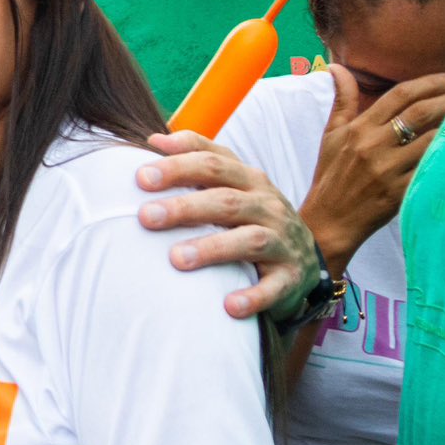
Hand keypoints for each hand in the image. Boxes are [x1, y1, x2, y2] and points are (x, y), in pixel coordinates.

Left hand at [138, 133, 317, 317]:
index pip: (213, 163)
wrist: (303, 256)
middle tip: (146, 216)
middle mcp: (266, 205)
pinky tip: (228, 306)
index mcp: (248, 179)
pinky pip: (273, 287)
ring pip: (249, 240)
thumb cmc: (251, 216)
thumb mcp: (230, 184)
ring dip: (212, 249)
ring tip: (176, 259)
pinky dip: (253, 296)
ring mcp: (281, 241)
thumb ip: (197, 159)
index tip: (141, 177)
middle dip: (184, 207)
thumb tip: (153, 138)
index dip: (179, 166)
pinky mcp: (290, 277)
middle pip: (225, 200)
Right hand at [299, 68, 444, 266]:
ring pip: (431, 140)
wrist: (328, 221)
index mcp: (358, 129)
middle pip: (420, 113)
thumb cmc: (331, 176)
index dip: (429, 83)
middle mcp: (373, 146)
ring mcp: (387, 170)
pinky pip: (430, 169)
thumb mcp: (330, 135)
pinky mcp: (399, 192)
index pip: (399, 96)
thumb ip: (342, 100)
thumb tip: (337, 67)